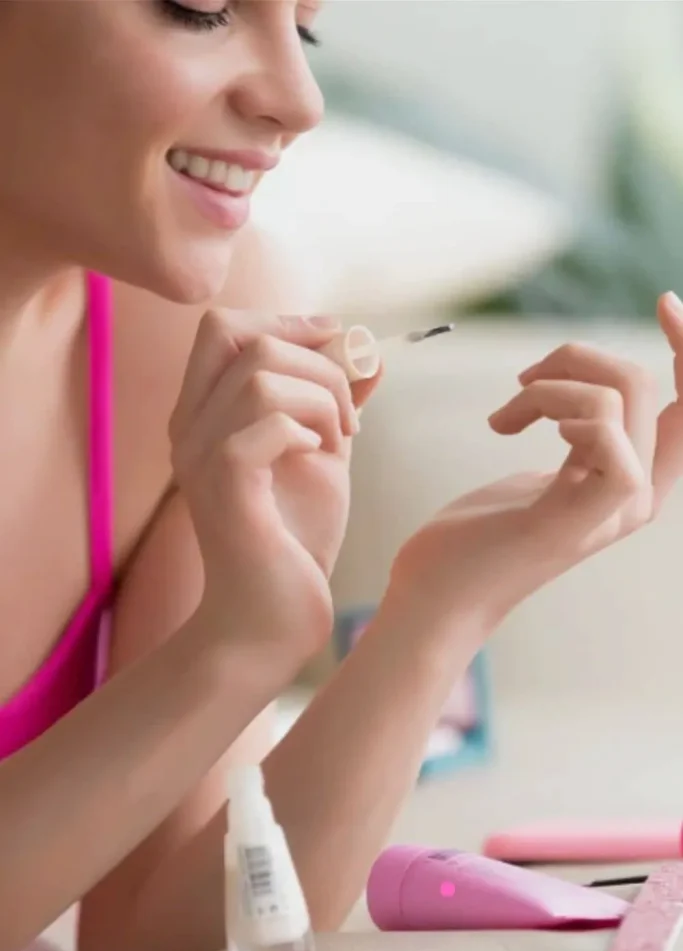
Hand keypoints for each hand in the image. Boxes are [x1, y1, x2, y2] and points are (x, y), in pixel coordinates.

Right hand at [169, 310, 380, 665]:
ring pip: (263, 376)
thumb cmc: (294, 543)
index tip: (338, 343)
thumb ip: (335, 406)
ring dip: (322, 400)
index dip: (287, 320)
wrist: (272, 621)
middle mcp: (189, 427)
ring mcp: (199, 455)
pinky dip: (309, 428)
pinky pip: (267, 419)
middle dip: (316, 361)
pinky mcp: (224, 485)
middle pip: (243, 336)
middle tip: (348, 415)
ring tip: (340, 443)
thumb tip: (368, 355)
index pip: (223, 326)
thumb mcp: (322, 459)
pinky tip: (320, 458)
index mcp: (204, 414)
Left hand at [392, 293, 682, 626]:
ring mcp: (611, 512)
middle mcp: (635, 497)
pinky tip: (510, 429)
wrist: (434, 595)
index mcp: (630, 482)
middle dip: (574, 358)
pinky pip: (609, 437)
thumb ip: (583, 438)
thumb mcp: (544, 473)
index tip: (665, 303)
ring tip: (504, 415)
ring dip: (546, 385)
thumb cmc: (476, 536)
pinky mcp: (576, 519)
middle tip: (520, 381)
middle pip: (644, 383)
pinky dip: (558, 410)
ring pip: (620, 397)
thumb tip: (594, 393)